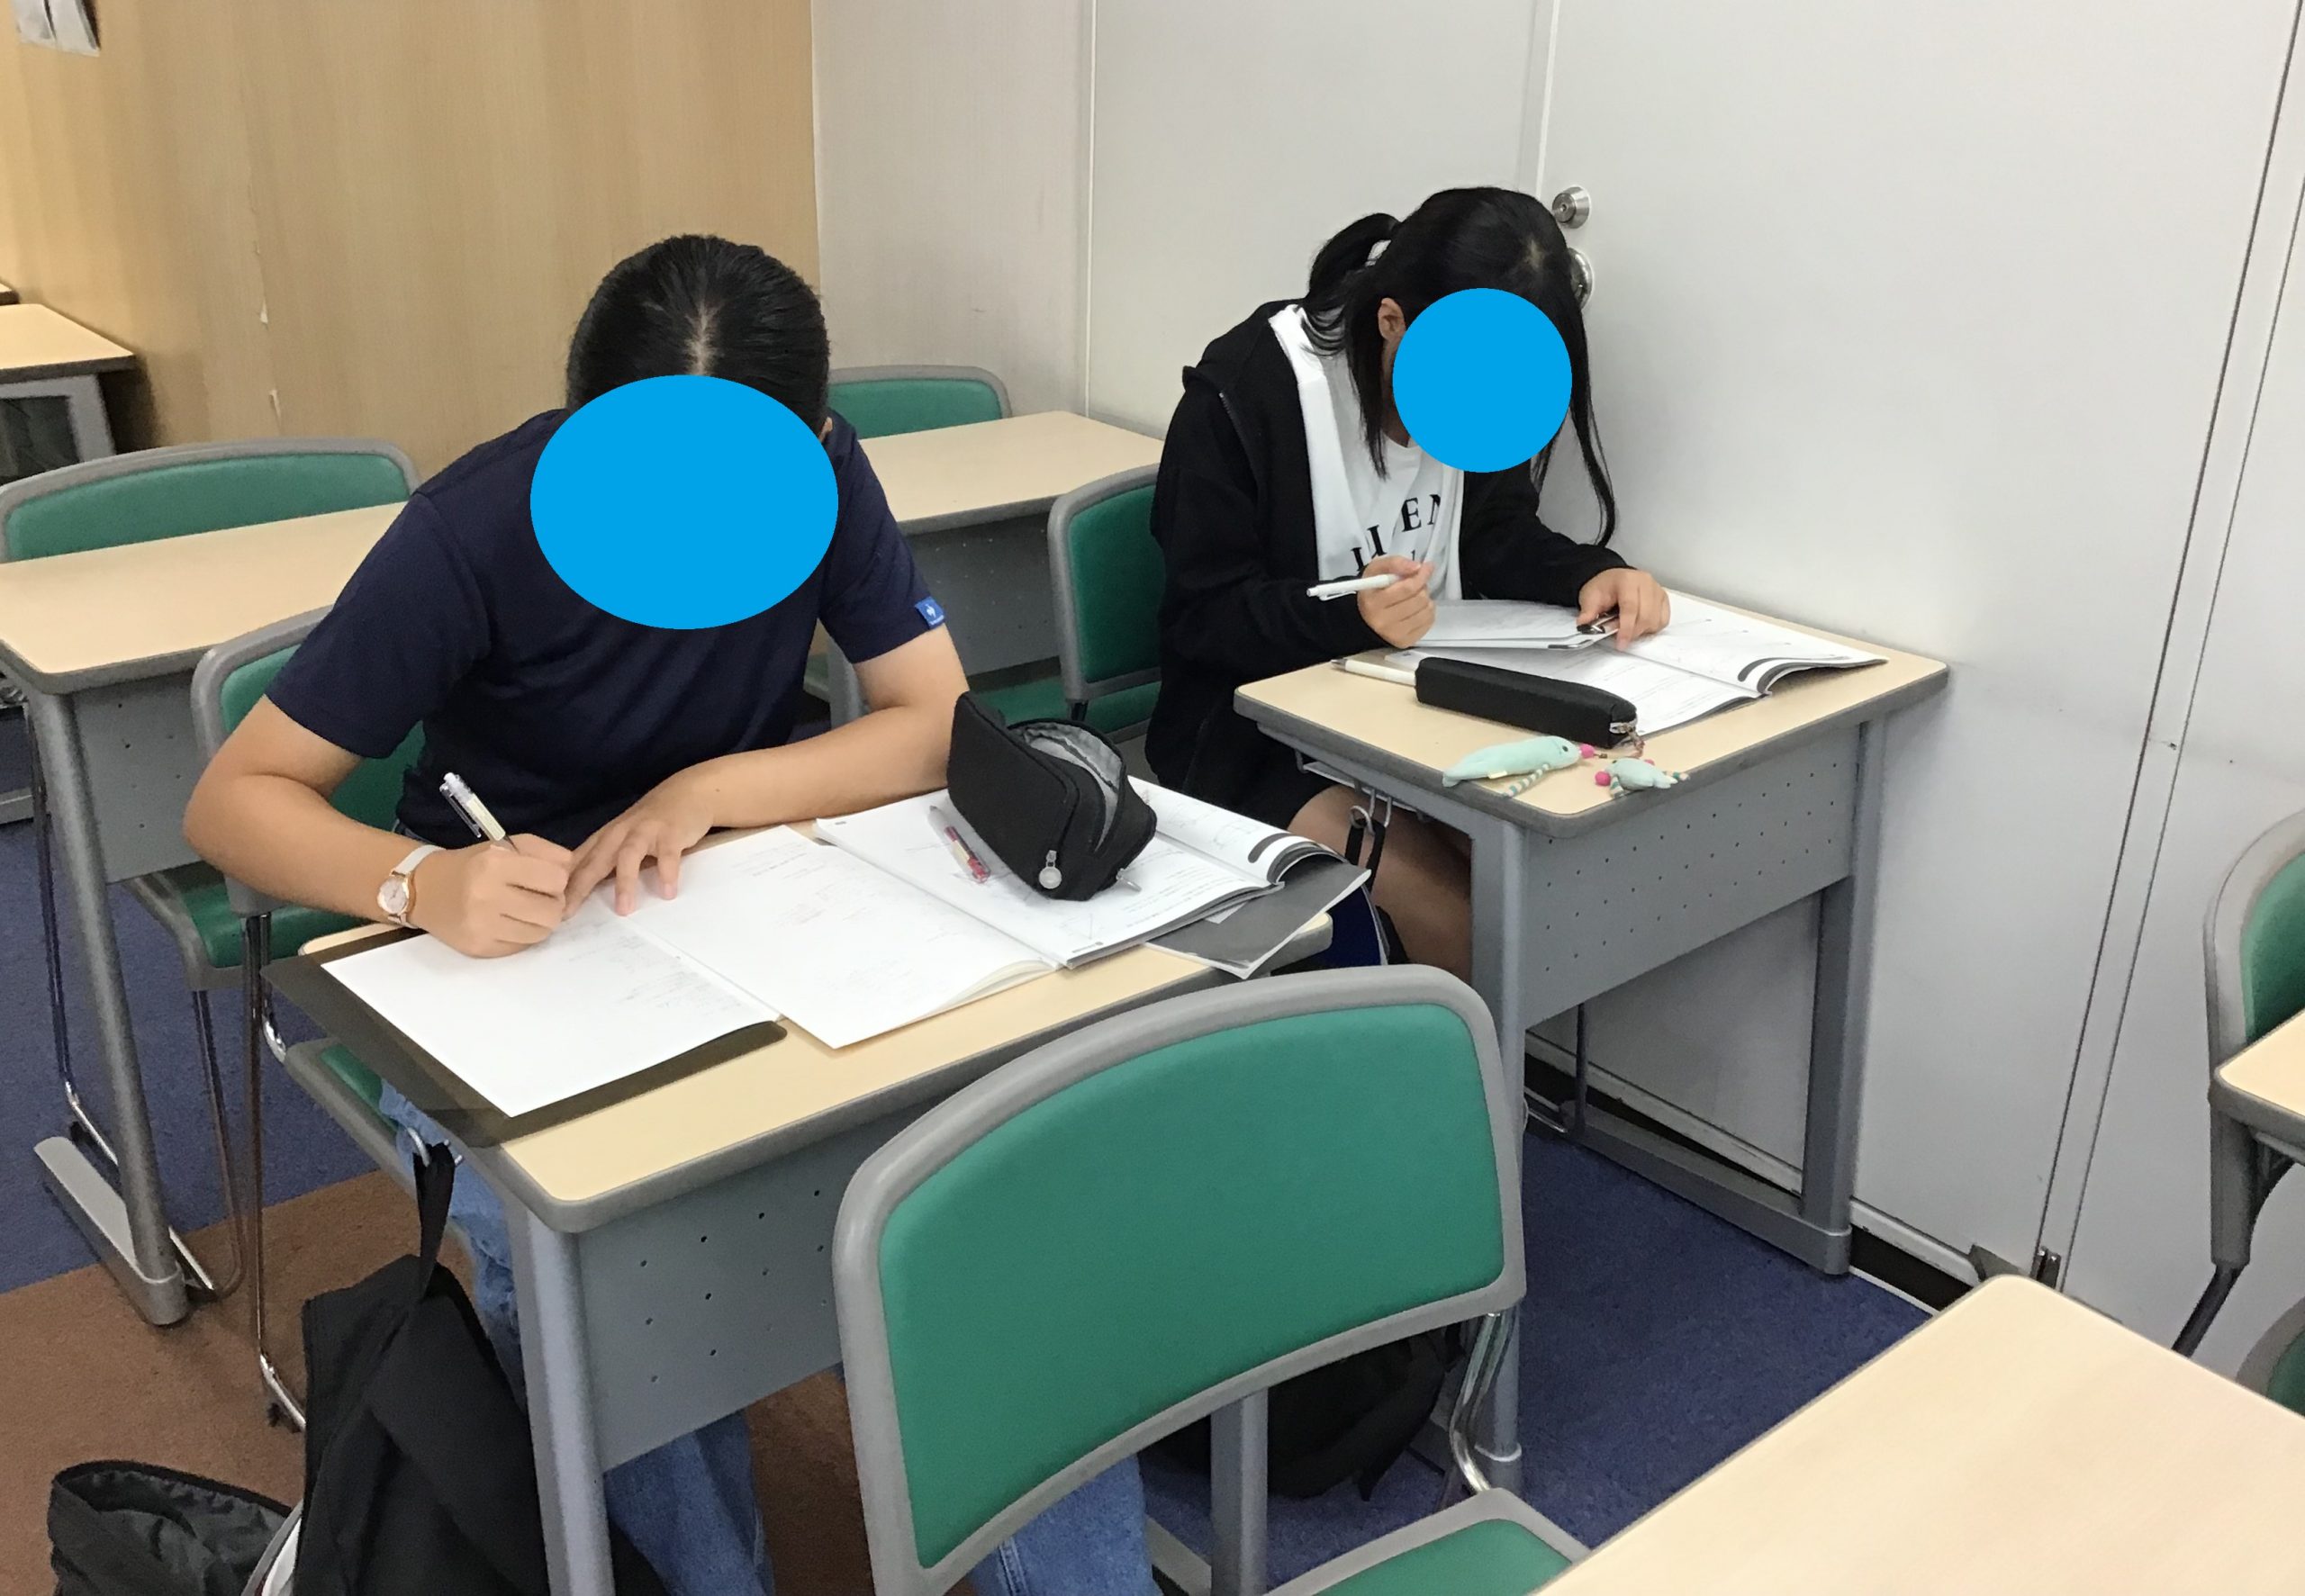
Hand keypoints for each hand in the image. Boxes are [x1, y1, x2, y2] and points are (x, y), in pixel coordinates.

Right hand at [408, 836, 570, 957]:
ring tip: (524, 911)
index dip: (557, 880)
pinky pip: (521, 947)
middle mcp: (487, 896)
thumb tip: (572, 868)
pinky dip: (522, 936)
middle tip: (537, 898)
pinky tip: (508, 923)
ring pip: (541, 933)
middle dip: (552, 904)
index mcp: (495, 865)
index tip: (544, 880)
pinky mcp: (478, 948)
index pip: (556, 880)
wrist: (423, 890)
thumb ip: (546, 852)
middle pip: (552, 911)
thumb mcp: (507, 845)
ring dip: (539, 923)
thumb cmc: (471, 865)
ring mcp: (481, 926)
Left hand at [566, 774, 717, 914]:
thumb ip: (606, 860)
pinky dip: (667, 872)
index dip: (562, 885)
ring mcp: (645, 831)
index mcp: (606, 838)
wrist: (689, 792)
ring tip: (624, 910)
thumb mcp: (625, 837)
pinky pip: (667, 854)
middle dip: (580, 886)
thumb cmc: (654, 822)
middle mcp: (620, 833)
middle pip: (595, 860)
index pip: (578, 863)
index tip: (548, 909)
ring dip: (625, 882)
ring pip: (628, 855)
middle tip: (567, 913)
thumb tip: (581, 892)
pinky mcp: (671, 832)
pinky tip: (668, 892)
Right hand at [1356, 555, 1435, 648]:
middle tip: (1416, 584)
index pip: (1407, 588)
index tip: (1426, 568)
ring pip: (1427, 611)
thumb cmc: (1372, 592)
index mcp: (1374, 603)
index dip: (1421, 576)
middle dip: (1422, 587)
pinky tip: (1417, 609)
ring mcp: (1395, 634)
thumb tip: (1417, 567)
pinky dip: (1427, 612)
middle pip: (1419, 600)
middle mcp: (1384, 622)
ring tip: (1415, 597)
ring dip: (1426, 600)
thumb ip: (1394, 563)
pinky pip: (1428, 623)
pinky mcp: (1405, 642)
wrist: (1364, 619)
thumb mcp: (1375, 570)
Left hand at [1578, 568, 1670, 646]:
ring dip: (1641, 631)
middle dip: (1633, 632)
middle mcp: (1646, 582)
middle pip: (1646, 616)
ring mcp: (1657, 590)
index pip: (1631, 607)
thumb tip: (1583, 624)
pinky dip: (1651, 627)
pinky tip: (1639, 624)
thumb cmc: (1603, 587)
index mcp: (1627, 580)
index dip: (1626, 628)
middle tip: (1620, 638)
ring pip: (1655, 620)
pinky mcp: (1663, 598)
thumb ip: (1588, 611)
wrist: (1612, 580)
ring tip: (1628, 627)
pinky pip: (1662, 620)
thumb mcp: (1590, 596)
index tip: (1621, 643)